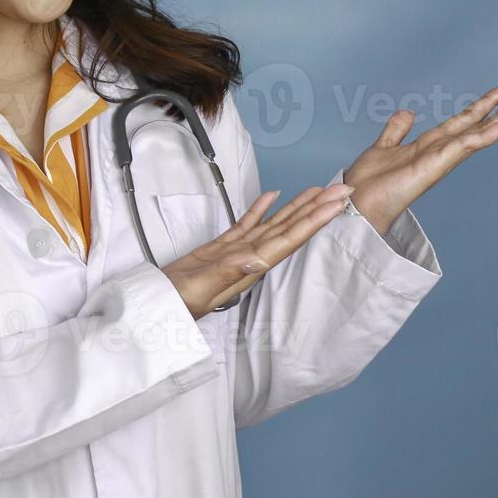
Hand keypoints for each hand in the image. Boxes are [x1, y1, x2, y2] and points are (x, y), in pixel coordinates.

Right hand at [160, 182, 352, 318]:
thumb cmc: (176, 303)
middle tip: (341, 190)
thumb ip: (230, 272)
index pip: (289, 239)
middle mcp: (250, 258)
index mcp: (250, 266)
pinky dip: (260, 209)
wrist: (156, 308)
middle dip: (316, 209)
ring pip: (273, 224)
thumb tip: (259, 259)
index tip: (335, 205)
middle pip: (289, 228)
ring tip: (317, 190)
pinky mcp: (220, 248)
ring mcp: (236, 252)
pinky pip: (246, 224)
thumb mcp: (202, 288)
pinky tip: (271, 197)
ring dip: (295, 207)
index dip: (314, 221)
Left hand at [343, 84, 497, 234]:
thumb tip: (407, 113)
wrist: (356, 203)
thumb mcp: (384, 146)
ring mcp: (441, 159)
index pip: (465, 120)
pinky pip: (464, 146)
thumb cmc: (370, 182)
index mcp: (432, 145)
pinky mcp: (434, 166)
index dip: (486, 104)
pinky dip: (484, 134)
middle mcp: (442, 151)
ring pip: (481, 133)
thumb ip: (397, 131)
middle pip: (481, 125)